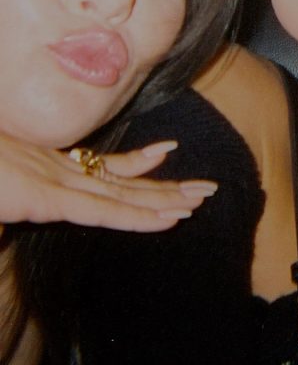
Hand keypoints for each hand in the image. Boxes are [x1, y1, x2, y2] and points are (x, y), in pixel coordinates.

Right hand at [0, 132, 216, 231]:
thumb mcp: (2, 188)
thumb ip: (14, 198)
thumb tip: (11, 211)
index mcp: (49, 170)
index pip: (104, 168)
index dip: (139, 164)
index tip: (167, 150)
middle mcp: (61, 173)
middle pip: (125, 182)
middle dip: (167, 186)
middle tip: (206, 187)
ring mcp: (56, 183)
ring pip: (124, 195)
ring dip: (166, 198)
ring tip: (203, 196)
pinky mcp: (46, 198)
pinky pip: (102, 209)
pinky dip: (136, 214)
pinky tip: (168, 218)